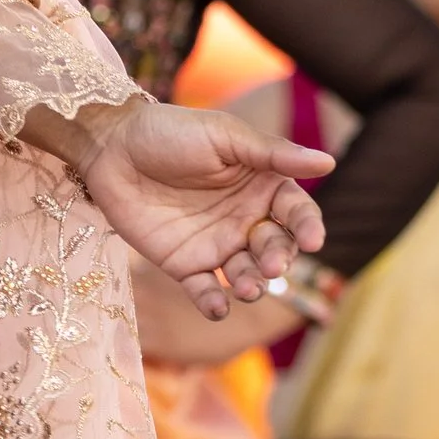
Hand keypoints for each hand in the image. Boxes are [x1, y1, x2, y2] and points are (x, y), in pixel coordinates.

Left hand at [70, 100, 332, 320]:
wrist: (110, 146)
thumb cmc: (169, 132)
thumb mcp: (223, 136)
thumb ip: (271, 154)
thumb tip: (327, 161)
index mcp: (262, 185)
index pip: (297, 212)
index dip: (308, 227)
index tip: (311, 240)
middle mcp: (245, 219)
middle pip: (276, 248)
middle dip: (277, 259)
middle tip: (270, 264)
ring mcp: (216, 244)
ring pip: (247, 274)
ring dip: (252, 285)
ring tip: (247, 288)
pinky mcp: (185, 265)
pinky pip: (206, 291)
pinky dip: (214, 303)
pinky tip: (217, 306)